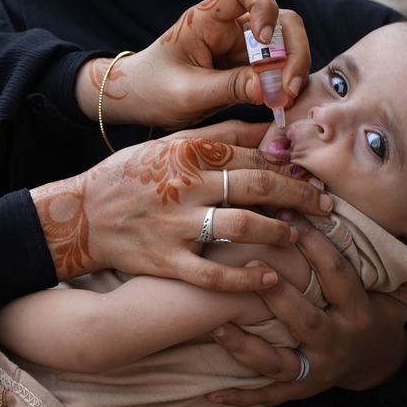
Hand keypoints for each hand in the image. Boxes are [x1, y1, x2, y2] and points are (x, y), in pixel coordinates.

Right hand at [31, 120, 332, 290]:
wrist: (80, 215)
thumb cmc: (131, 176)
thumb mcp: (170, 143)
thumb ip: (221, 136)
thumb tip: (271, 128)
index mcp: (191, 151)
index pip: (256, 156)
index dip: (292, 167)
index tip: (315, 176)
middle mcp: (186, 184)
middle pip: (260, 186)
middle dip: (300, 196)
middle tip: (326, 206)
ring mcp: (176, 225)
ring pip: (242, 226)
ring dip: (278, 232)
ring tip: (298, 237)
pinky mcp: (166, 260)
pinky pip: (214, 274)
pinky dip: (245, 278)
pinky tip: (268, 278)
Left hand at [74, 0, 311, 128]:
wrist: (138, 102)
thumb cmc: (152, 89)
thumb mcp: (186, 94)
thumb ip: (227, 88)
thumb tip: (268, 89)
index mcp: (208, 19)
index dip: (265, 6)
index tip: (264, 40)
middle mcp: (230, 28)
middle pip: (282, 21)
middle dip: (293, 52)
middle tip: (288, 90)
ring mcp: (242, 50)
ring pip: (286, 48)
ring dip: (293, 72)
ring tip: (285, 102)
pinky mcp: (248, 71)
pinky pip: (277, 72)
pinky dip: (285, 87)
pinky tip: (282, 106)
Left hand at [205, 212, 406, 405]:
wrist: (371, 366)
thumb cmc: (377, 317)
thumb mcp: (401, 300)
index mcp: (360, 315)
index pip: (340, 279)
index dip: (318, 250)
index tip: (291, 220)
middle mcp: (336, 345)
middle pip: (305, 321)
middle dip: (277, 295)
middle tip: (247, 264)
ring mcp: (315, 371)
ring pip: (278, 363)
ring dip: (246, 348)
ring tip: (216, 326)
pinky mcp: (297, 390)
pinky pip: (266, 396)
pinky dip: (239, 395)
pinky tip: (209, 390)